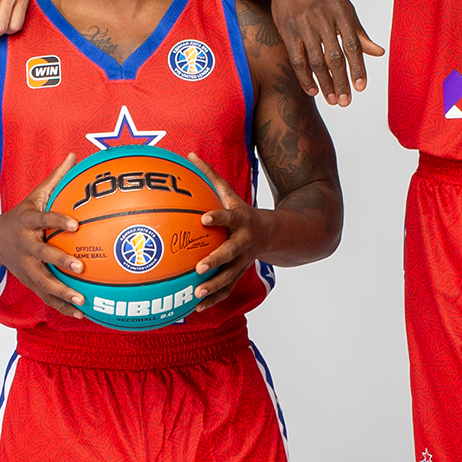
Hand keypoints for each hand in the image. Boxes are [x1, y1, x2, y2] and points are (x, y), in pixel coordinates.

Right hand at [0, 153, 87, 317]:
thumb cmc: (21, 215)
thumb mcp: (34, 195)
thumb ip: (55, 178)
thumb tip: (75, 155)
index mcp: (28, 222)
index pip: (44, 219)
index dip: (58, 221)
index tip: (75, 225)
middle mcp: (25, 246)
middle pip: (42, 255)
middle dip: (60, 261)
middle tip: (80, 267)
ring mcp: (25, 267)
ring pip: (43, 282)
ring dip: (62, 292)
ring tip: (82, 300)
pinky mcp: (28, 282)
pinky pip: (45, 296)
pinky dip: (61, 306)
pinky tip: (81, 313)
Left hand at [190, 155, 272, 311]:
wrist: (274, 235)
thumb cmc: (242, 212)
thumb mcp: (230, 193)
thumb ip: (210, 175)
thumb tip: (188, 154)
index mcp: (241, 221)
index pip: (229, 217)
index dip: (218, 217)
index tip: (204, 219)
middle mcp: (244, 243)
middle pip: (230, 253)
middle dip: (216, 260)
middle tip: (199, 267)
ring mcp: (243, 262)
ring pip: (229, 277)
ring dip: (213, 287)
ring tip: (195, 294)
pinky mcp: (239, 275)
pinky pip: (226, 290)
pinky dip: (212, 300)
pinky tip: (194, 308)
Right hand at [264, 0, 383, 105]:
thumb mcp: (344, 5)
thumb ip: (359, 31)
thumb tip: (379, 53)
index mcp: (341, 10)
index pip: (352, 44)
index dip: (357, 67)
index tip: (361, 87)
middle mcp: (322, 17)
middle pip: (334, 56)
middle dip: (341, 81)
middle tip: (346, 101)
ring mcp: (303, 24)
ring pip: (315, 60)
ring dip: (324, 83)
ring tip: (332, 100)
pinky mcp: (286, 30)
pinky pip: (296, 59)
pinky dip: (304, 77)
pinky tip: (312, 90)